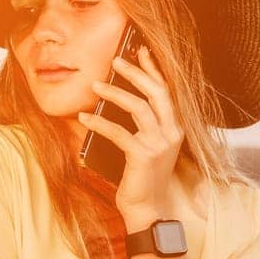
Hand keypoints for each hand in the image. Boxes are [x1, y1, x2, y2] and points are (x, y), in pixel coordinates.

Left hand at [76, 44, 182, 225]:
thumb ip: (142, 125)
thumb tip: (119, 98)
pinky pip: (118, 132)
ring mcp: (159, 144)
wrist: (148, 209)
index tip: (141, 50)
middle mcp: (171, 133)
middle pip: (156, 92)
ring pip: (138, 107)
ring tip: (94, 86)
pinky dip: (99, 122)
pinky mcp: (142, 155)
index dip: (154, 69)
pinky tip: (84, 117)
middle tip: (116, 60)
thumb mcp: (147, 146)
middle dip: (135, 72)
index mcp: (175, 128)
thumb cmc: (144, 178)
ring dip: (114, 93)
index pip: (166, 91)